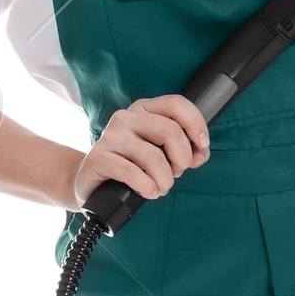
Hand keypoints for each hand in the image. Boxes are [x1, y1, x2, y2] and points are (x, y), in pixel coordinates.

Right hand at [73, 93, 209, 206]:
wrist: (92, 183)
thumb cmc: (131, 166)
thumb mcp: (159, 152)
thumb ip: (183, 149)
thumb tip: (199, 154)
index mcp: (144, 110)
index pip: (176, 104)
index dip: (196, 124)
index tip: (202, 145)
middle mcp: (126, 118)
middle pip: (170, 131)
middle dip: (182, 159)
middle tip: (176, 174)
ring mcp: (110, 136)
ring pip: (154, 157)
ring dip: (165, 180)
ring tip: (160, 187)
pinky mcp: (98, 157)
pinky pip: (133, 173)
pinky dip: (148, 187)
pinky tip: (148, 191)